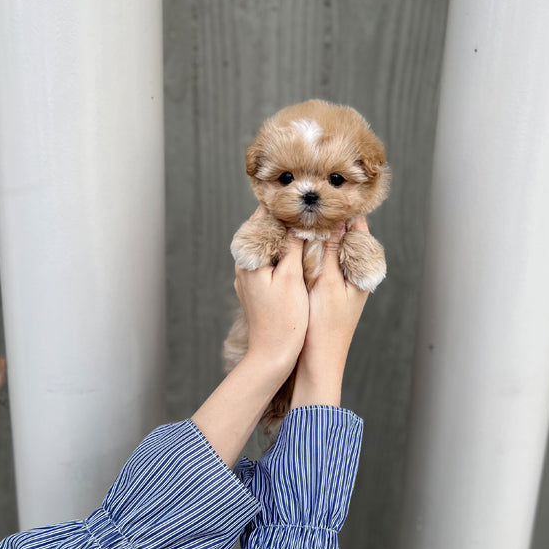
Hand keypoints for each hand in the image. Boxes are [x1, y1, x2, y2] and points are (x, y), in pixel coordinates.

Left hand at [234, 206, 308, 378]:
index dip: (279, 205)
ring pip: (265, 247)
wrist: (271, 355)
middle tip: (303, 204)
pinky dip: (282, 252)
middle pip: (262, 232)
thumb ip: (294, 246)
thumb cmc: (284, 319)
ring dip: (283, 235)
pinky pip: (268, 261)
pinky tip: (298, 251)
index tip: (296, 193)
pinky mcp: (255, 289)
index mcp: (249, 260)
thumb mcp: (293, 278)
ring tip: (305, 223)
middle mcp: (243, 266)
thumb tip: (300, 221)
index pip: (260, 220)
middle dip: (282, 218)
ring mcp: (248, 279)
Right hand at [291, 216, 370, 407]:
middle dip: (333, 221)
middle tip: (317, 200)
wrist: (319, 360)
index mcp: (362, 272)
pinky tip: (301, 243)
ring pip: (335, 250)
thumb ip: (331, 252)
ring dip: (323, 235)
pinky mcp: (330, 291)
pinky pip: (325, 262)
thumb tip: (336, 222)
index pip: (360, 232)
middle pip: (347, 238)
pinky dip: (316, 251)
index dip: (348, 212)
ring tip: (308, 215)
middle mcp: (355, 276)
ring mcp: (343, 284)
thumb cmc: (326, 325)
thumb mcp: (328, 283)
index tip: (335, 193)